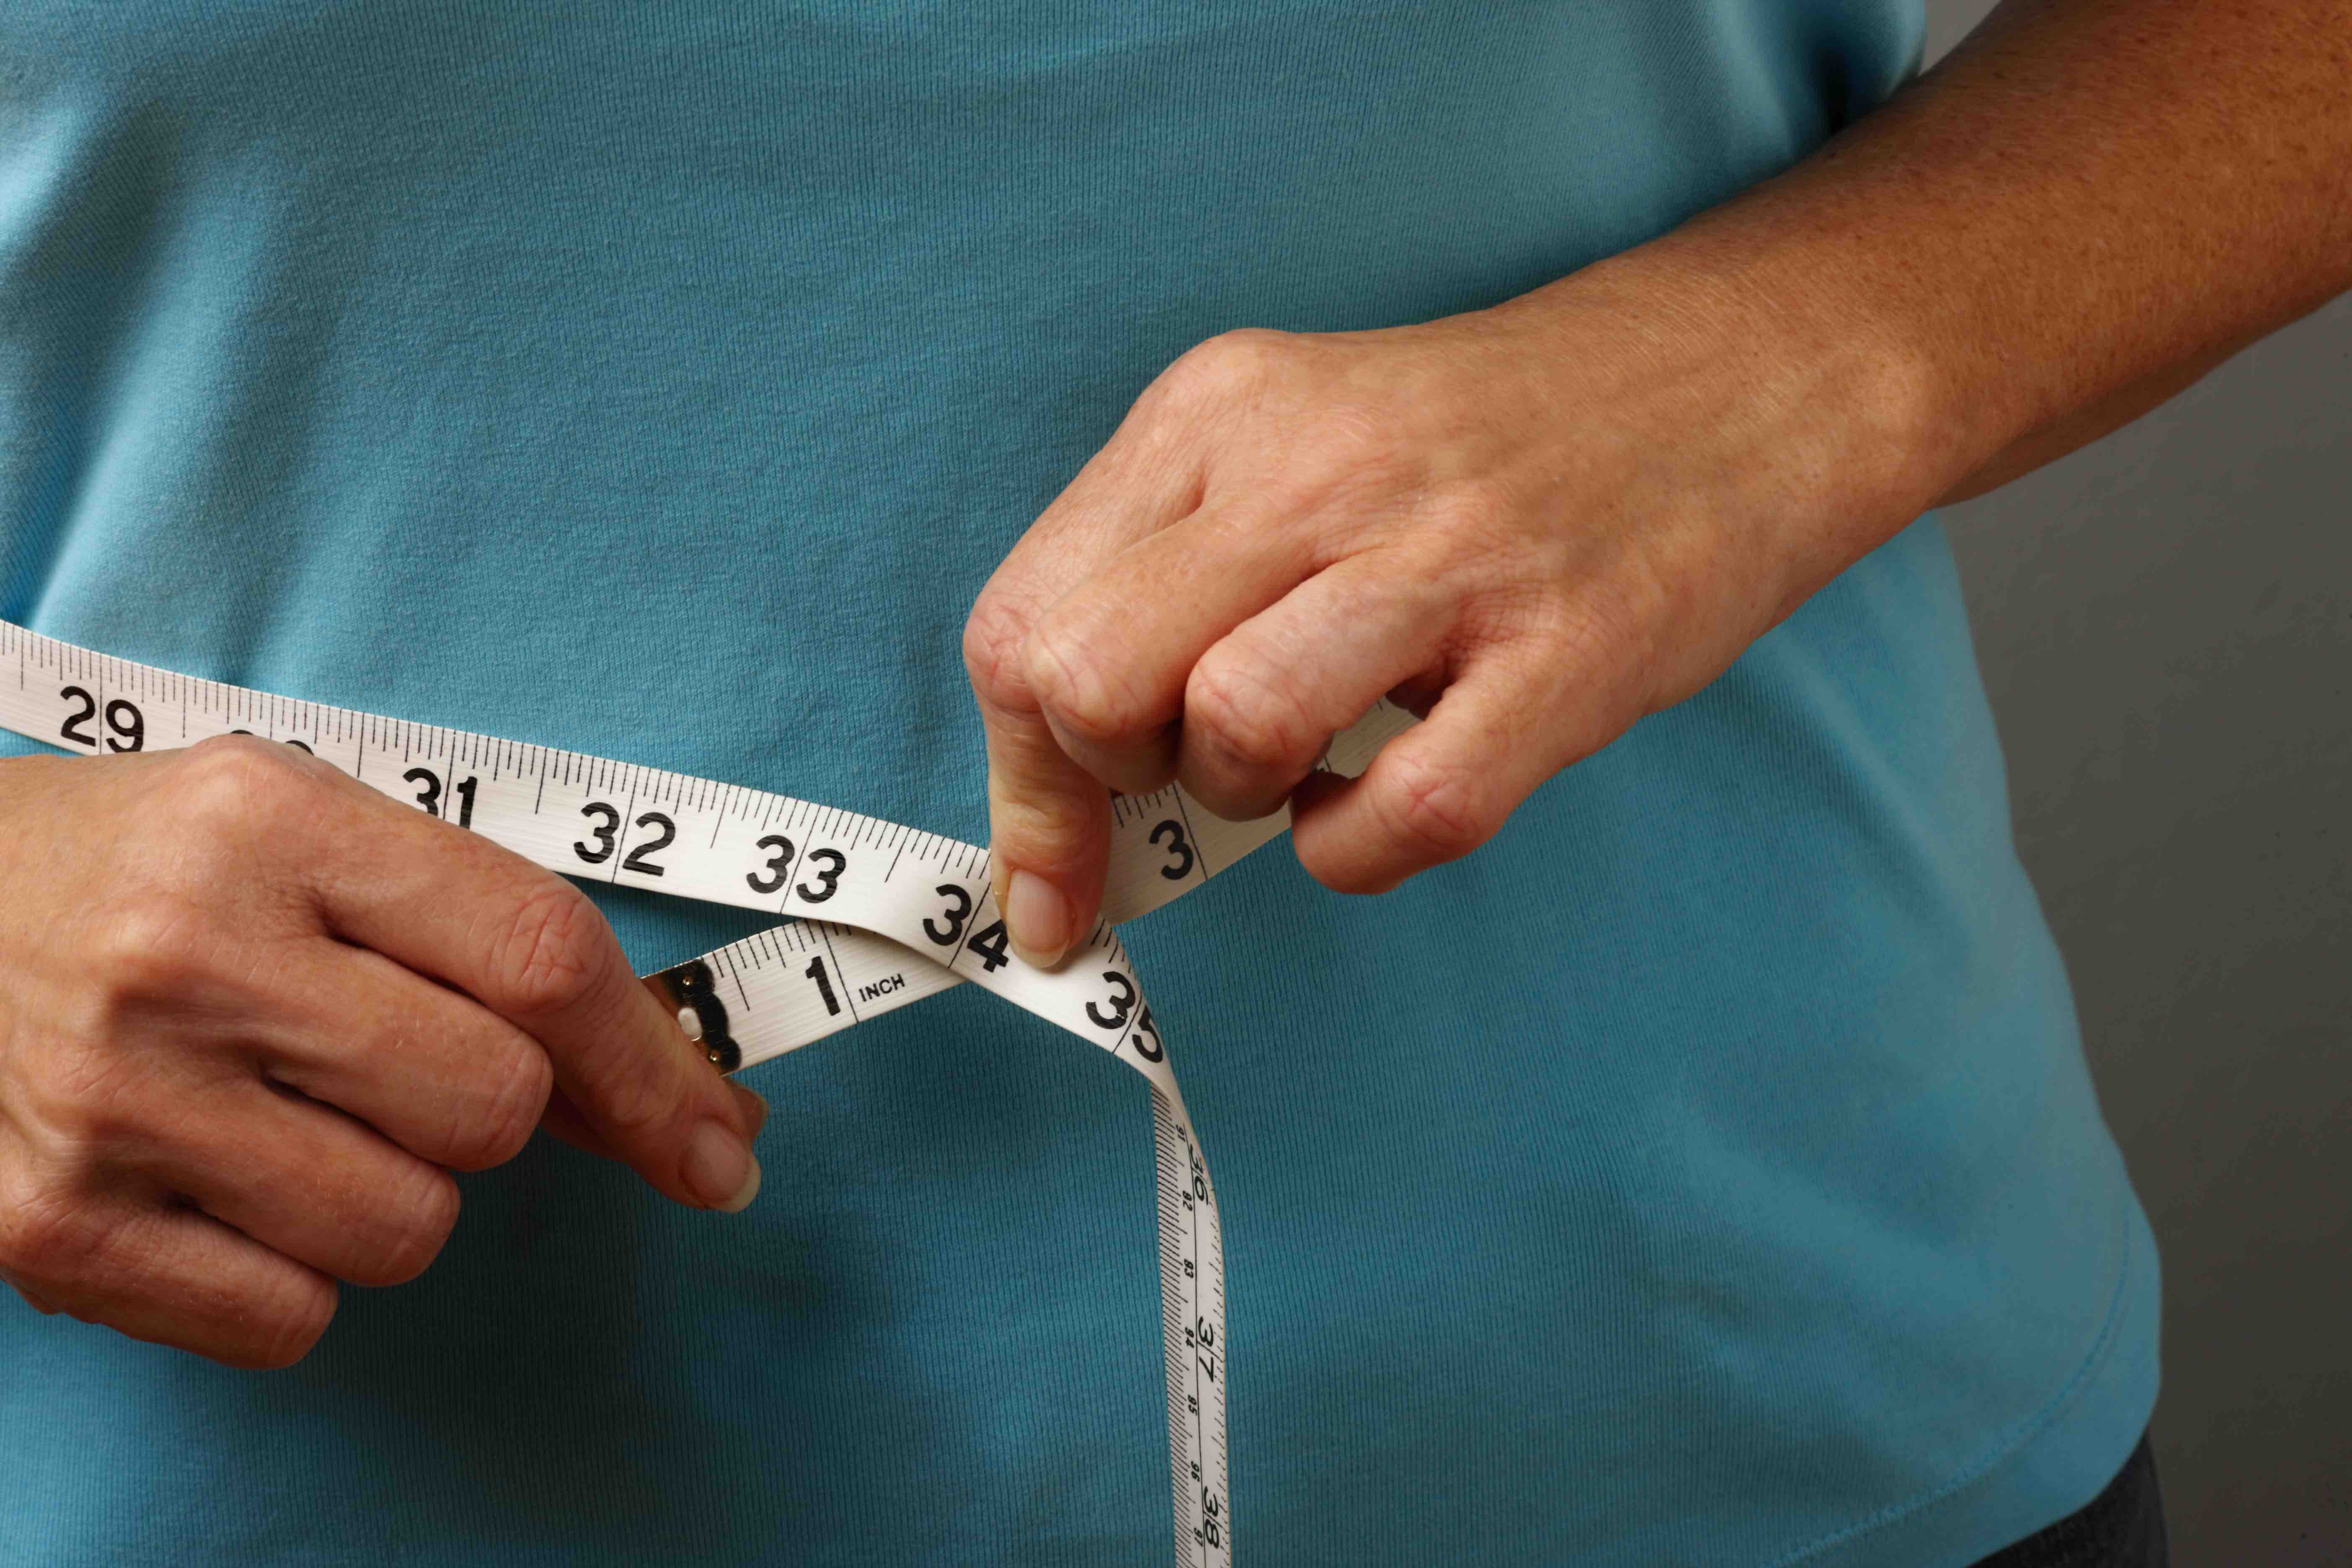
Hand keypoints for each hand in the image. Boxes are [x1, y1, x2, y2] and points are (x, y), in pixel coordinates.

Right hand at [0, 737, 766, 1365]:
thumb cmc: (150, 872)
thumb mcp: (316, 836)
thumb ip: (493, 940)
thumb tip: (684, 1102)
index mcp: (273, 823)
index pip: (542, 959)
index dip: (655, 1065)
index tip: (718, 1138)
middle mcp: (190, 958)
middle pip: (493, 1109)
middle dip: (491, 1110)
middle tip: (396, 1064)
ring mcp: (113, 1103)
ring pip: (407, 1228)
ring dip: (394, 1191)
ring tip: (293, 1114)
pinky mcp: (52, 1234)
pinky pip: (292, 1318)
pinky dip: (295, 1274)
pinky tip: (226, 1183)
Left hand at [963, 279, 1931, 964]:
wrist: (1734, 377)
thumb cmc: (1477, 455)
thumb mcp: (1285, 457)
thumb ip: (1158, 594)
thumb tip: (1055, 818)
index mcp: (1214, 414)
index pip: (1021, 624)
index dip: (1021, 778)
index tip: (1054, 870)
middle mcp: (1309, 467)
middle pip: (1088, 680)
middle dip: (1119, 775)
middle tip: (1202, 765)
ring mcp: (1444, 556)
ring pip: (1232, 731)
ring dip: (1248, 796)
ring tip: (1313, 759)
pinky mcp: (1565, 652)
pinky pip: (1401, 816)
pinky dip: (1362, 849)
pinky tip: (1390, 791)